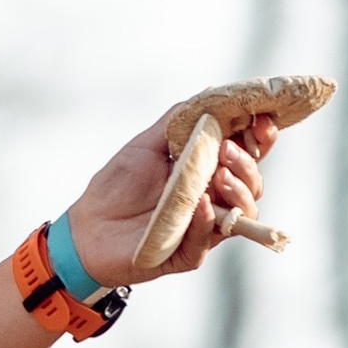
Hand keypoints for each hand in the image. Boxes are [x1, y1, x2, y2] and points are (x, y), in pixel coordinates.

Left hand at [62, 110, 273, 288]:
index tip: (262, 120)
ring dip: (238, 191)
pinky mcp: (189, 253)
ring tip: (219, 176)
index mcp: (208, 171)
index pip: (248, 154)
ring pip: (243, 213)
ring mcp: (205, 227)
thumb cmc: (117, 186)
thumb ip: (177, 121)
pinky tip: (201, 202)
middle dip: (247, 163)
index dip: (261, 137)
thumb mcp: (146, 145)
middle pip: (253, 182)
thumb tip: (211, 95)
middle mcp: (214, 199)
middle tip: (227, 149)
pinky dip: (209, 220)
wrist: (85, 228)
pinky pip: (209, 238)